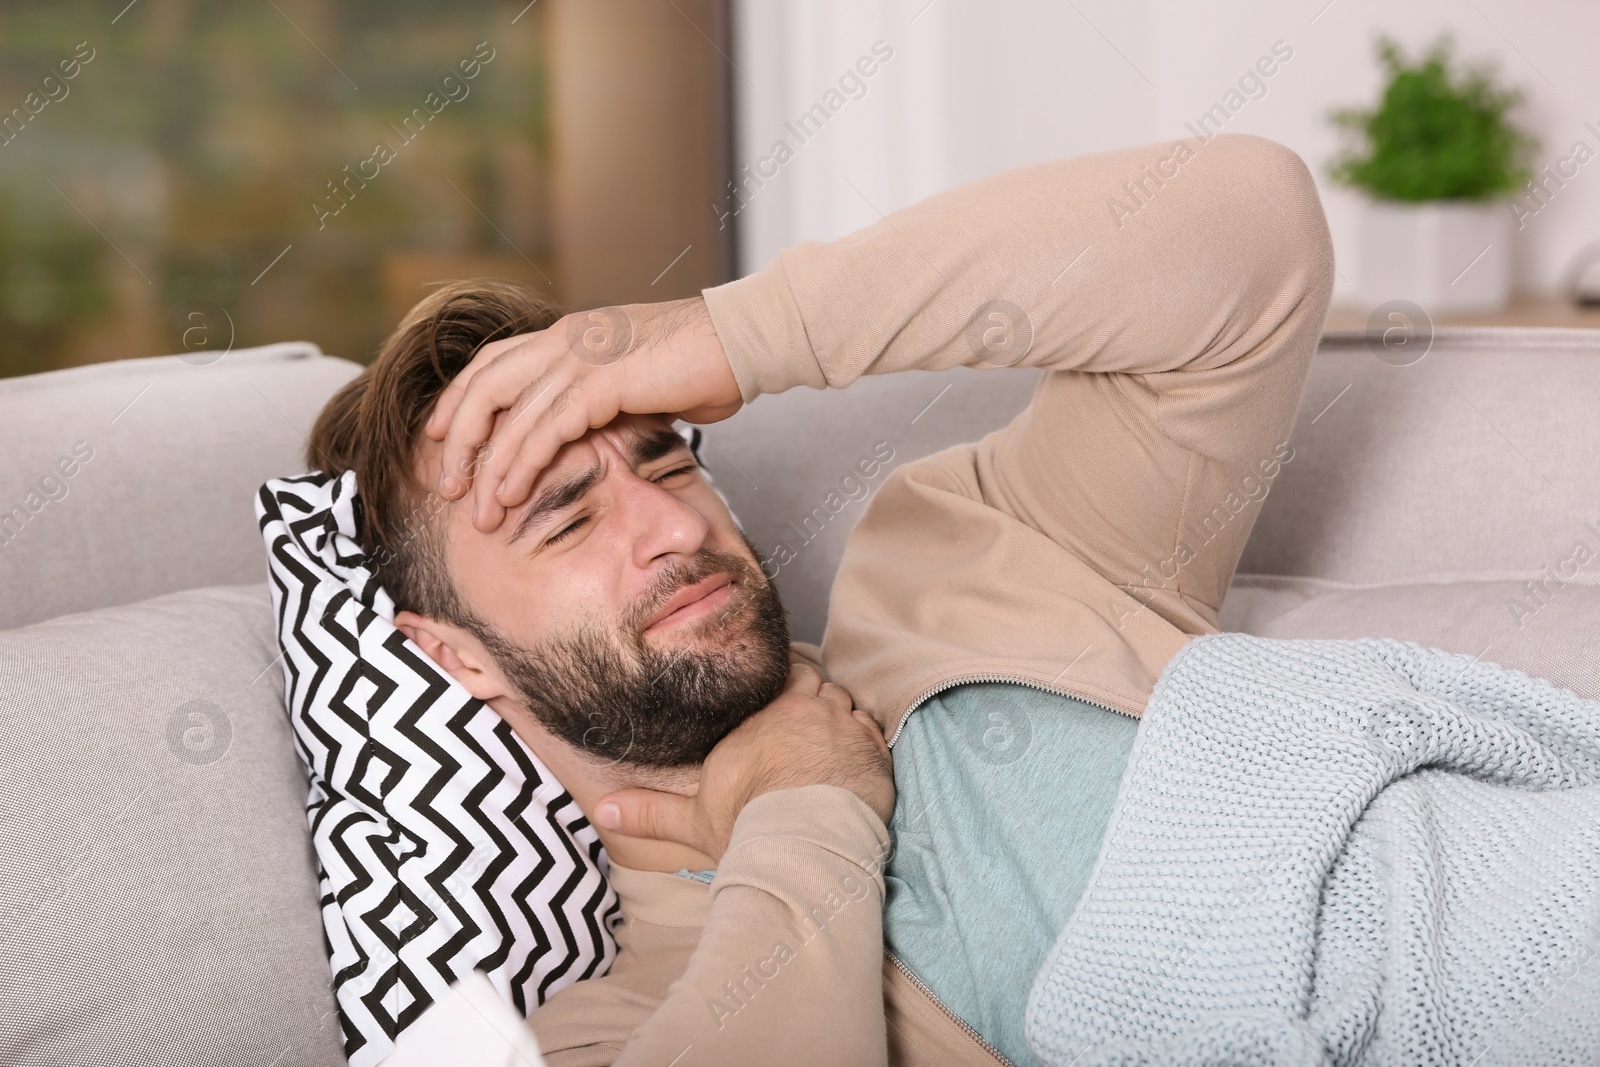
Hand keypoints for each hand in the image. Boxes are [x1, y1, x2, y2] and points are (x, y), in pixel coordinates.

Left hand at [424, 295, 741, 531]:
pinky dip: (521, 463)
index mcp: (571, 332)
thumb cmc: (703, 364)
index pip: (494, 363)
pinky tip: (509, 493)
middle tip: (446, 483)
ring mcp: (582, 355)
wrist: (745, 340)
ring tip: (476, 510)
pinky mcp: (602, 381)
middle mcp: (566, 337)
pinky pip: (545, 428)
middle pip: (484, 384)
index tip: (438, 437)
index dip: (459, 400)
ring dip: (486, 466)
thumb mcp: (637, 379)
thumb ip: (603, 396)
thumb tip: (588, 429)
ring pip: (508, 412)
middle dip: (456, 438)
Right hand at [593, 663, 893, 861]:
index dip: (783, 689)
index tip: (781, 703)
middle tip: (805, 723)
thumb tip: (604, 811)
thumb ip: (650, 812)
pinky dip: (863, 739)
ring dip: (837, 716)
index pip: (780, 679)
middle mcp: (803, 711)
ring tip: (829, 742)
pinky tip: (853, 760)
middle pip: (814, 683)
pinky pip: (871, 728)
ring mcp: (841, 727)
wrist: (805, 846)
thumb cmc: (748, 829)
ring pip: (844, 702)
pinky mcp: (871, 750)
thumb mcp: (693, 821)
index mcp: (761, 717)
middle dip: (811, 697)